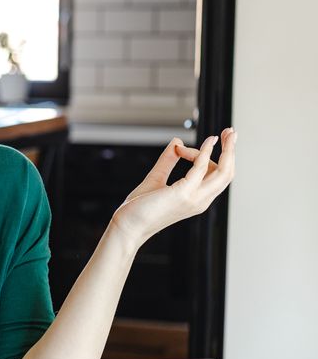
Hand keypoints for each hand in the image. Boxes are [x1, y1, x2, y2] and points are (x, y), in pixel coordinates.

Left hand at [111, 127, 236, 247]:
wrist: (128, 226)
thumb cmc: (138, 209)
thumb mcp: (156, 179)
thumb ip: (167, 161)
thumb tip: (177, 142)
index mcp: (197, 199)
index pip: (214, 175)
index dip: (202, 155)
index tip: (179, 148)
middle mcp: (200, 200)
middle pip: (227, 173)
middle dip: (231, 151)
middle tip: (231, 131)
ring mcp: (194, 198)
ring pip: (223, 172)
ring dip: (228, 150)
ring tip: (229, 133)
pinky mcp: (183, 193)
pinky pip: (201, 168)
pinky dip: (206, 152)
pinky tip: (210, 141)